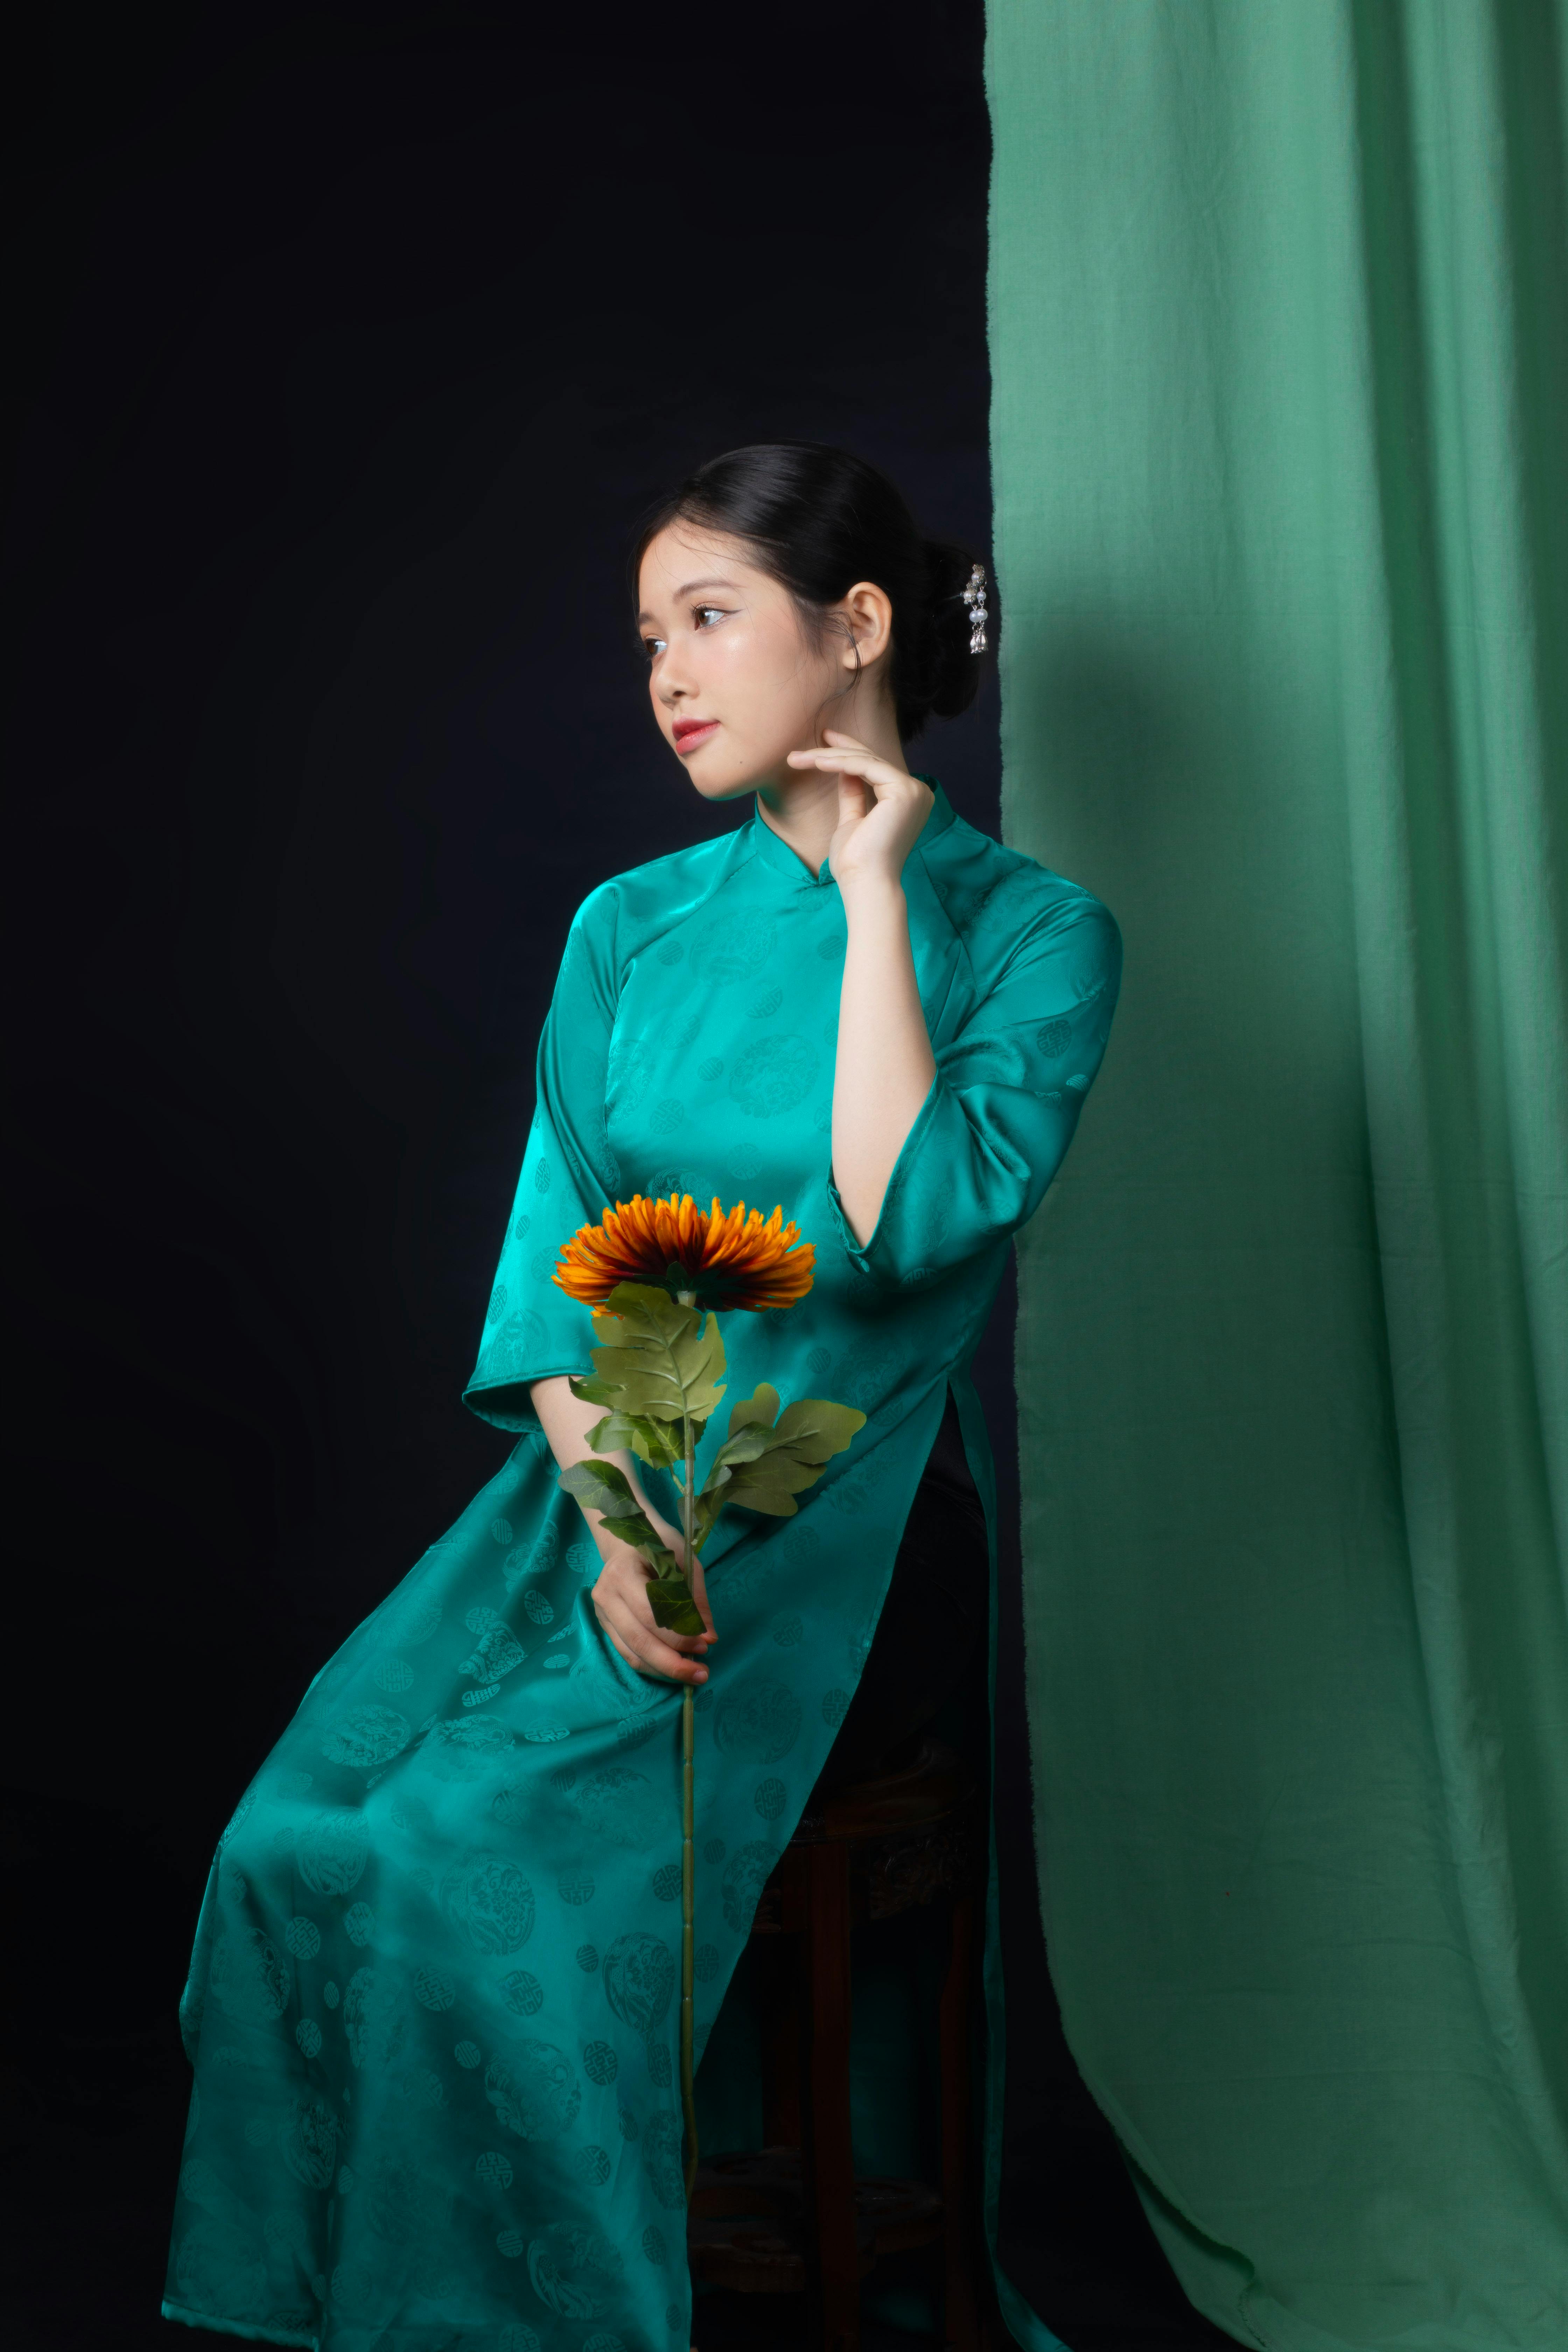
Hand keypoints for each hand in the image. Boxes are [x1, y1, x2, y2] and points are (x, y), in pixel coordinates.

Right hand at [589, 1513, 716, 1686]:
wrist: (626, 1539)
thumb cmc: (658, 1544)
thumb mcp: (684, 1560)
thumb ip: (696, 1598)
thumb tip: (709, 1637)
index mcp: (622, 1573)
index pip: (650, 1615)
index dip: (678, 1635)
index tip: (705, 1644)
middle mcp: (605, 1596)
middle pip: (639, 1641)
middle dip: (672, 1662)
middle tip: (701, 1673)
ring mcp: (602, 1613)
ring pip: (632, 1653)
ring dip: (663, 1670)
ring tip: (691, 1675)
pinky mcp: (605, 1626)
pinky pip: (628, 1654)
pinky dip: (652, 1665)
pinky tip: (673, 1668)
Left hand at [786, 730, 933, 895]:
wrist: (865, 884)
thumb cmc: (857, 862)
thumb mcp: (852, 819)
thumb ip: (853, 792)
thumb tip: (844, 768)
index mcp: (908, 799)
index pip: (875, 767)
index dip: (847, 751)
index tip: (823, 742)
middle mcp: (917, 792)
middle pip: (870, 760)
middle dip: (834, 750)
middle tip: (803, 748)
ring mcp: (914, 791)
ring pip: (866, 760)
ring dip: (830, 756)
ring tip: (799, 758)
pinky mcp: (904, 791)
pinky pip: (866, 767)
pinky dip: (840, 762)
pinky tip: (817, 762)